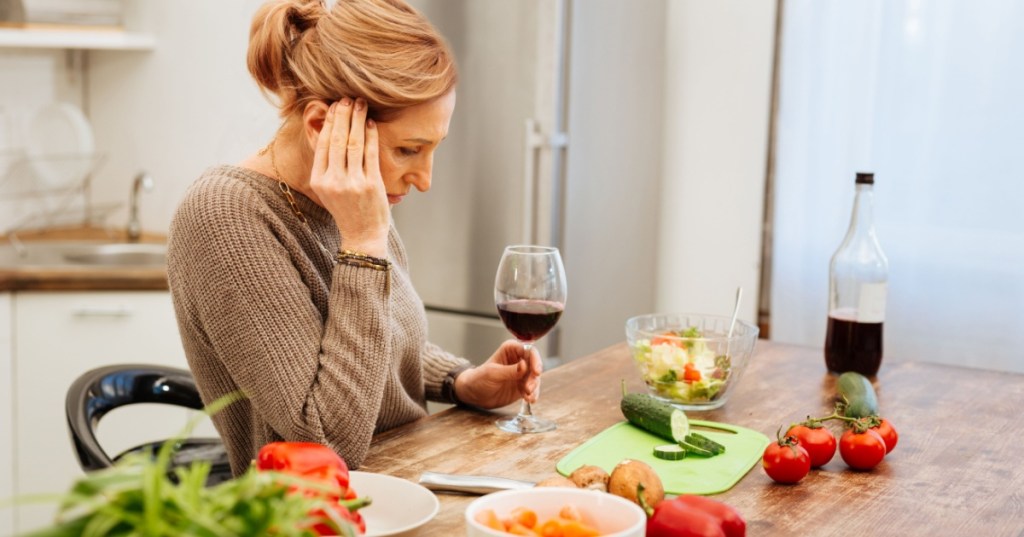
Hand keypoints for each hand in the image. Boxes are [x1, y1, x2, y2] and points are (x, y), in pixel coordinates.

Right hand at [309, 98, 389, 256]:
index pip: (323, 144)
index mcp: (319, 180)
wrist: (362, 235)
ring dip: (358, 120)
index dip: (329, 122)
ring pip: (354, 143)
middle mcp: (333, 181)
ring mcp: (353, 182)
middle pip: (337, 139)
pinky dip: (371, 135)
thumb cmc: (346, 210)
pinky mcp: (371, 184)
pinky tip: (372, 123)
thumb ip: (326, 166)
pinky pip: (370, 153)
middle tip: (347, 98)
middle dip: (343, 115)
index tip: (334, 106)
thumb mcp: (327, 190)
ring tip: (361, 104)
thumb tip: (327, 135)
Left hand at [453, 340, 542, 408]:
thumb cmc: (479, 379)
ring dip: (534, 387)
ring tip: (528, 396)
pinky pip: (533, 389)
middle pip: (535, 365)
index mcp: (511, 349)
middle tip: (529, 388)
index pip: (529, 350)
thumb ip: (509, 370)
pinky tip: (529, 400)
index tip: (536, 371)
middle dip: (534, 377)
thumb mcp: (492, 374)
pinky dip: (533, 395)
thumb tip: (525, 365)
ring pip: (535, 378)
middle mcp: (519, 360)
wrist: (473, 394)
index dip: (535, 360)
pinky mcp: (522, 386)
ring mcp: (522, 374)